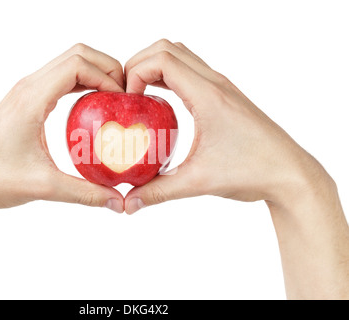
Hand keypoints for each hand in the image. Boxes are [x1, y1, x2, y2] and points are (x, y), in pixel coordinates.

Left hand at [0, 43, 124, 211]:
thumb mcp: (45, 186)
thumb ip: (86, 193)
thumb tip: (118, 202)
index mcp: (32, 98)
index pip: (78, 65)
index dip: (107, 75)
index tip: (123, 99)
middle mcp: (28, 87)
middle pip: (76, 55)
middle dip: (106, 67)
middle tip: (124, 93)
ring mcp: (25, 92)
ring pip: (67, 64)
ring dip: (93, 73)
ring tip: (113, 97)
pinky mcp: (24, 101)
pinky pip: (58, 80)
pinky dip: (80, 83)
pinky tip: (91, 106)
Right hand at [123, 39, 329, 212]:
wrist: (289, 174)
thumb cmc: (253, 171)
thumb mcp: (199, 181)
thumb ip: (159, 191)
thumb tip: (130, 203)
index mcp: (208, 96)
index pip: (163, 60)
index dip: (136, 72)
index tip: (129, 99)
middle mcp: (215, 84)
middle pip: (168, 48)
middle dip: (140, 63)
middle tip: (128, 91)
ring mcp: (222, 87)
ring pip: (181, 56)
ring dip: (156, 66)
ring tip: (140, 93)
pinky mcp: (225, 97)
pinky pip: (192, 72)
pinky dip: (171, 76)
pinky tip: (163, 103)